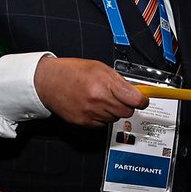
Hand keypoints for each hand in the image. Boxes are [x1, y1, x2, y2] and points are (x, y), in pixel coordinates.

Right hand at [33, 56, 147, 126]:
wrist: (47, 82)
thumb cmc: (71, 72)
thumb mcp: (99, 67)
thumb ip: (119, 80)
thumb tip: (136, 90)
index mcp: (104, 84)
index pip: (136, 100)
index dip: (142, 100)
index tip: (143, 100)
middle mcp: (98, 100)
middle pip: (127, 112)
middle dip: (126, 105)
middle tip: (118, 97)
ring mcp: (91, 113)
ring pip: (115, 119)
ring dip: (113, 111)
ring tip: (100, 99)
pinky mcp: (84, 123)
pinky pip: (103, 124)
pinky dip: (102, 117)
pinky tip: (93, 106)